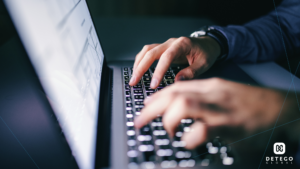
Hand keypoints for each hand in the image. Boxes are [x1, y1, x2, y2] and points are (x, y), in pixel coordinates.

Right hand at [129, 36, 220, 87]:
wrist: (208, 44)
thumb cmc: (207, 53)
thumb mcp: (204, 64)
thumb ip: (191, 72)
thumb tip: (177, 82)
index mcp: (182, 44)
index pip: (166, 57)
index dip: (158, 71)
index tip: (153, 84)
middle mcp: (171, 42)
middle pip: (151, 52)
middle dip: (140, 68)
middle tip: (134, 82)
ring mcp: (166, 44)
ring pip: (147, 51)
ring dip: (138, 64)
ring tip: (133, 77)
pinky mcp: (163, 48)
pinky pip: (148, 52)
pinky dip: (141, 60)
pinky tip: (138, 70)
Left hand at [134, 78, 297, 148]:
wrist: (280, 108)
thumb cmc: (250, 104)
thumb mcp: (224, 94)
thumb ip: (203, 98)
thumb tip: (178, 107)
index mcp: (211, 86)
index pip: (176, 87)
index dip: (156, 97)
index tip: (145, 106)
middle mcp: (213, 94)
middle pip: (174, 94)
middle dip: (152, 108)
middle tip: (140, 121)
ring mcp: (220, 108)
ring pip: (184, 104)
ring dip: (169, 119)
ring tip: (169, 132)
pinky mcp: (230, 125)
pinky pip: (203, 130)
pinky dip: (191, 138)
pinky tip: (189, 142)